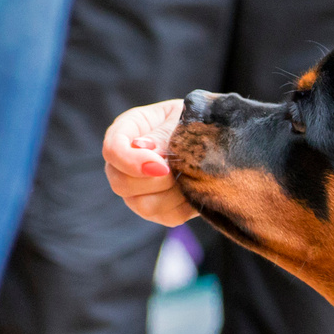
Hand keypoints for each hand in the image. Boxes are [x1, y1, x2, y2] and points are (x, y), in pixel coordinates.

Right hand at [104, 101, 197, 226]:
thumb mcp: (181, 117)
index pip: (113, 150)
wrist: (220, 137)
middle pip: (121, 184)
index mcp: (127, 132)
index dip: (133, 161)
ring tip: (190, 176)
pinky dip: (186, 205)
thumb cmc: (197, 119)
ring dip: (172, 193)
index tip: (163, 165)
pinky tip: (196, 188)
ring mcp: (140, 191)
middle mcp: (125, 164)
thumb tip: (142, 148)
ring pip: (143, 205)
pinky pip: (169, 216)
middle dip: (155, 181)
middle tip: (179, 170)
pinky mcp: (162, 210)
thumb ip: (161, 134)